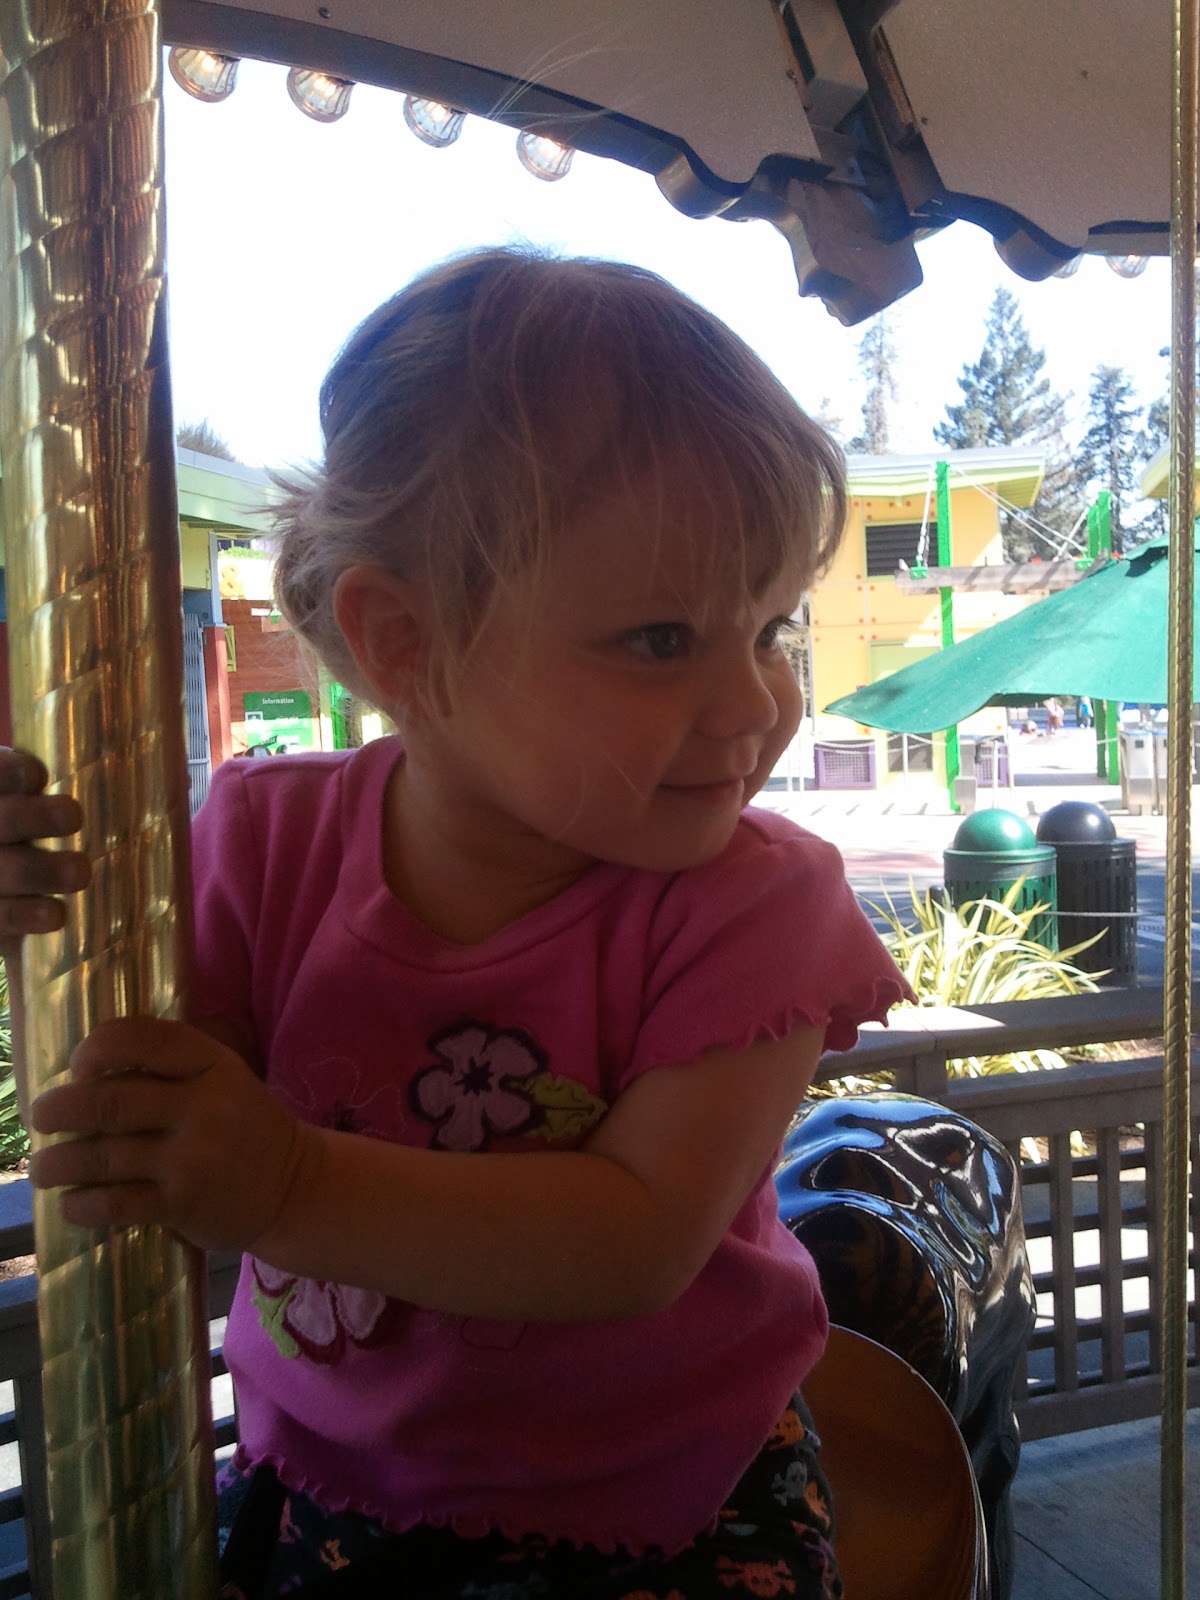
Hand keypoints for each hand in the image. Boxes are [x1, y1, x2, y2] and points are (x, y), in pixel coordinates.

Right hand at [0, 749, 89, 942]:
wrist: (20, 891)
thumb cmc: (59, 835)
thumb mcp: (63, 804)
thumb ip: (97, 787)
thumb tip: (174, 770)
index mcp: (2, 794)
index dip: (10, 772)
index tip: (37, 775)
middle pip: (1, 821)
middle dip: (32, 817)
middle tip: (72, 815)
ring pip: (2, 871)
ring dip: (39, 871)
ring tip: (79, 873)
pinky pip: (1, 917)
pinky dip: (24, 916)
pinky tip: (55, 916)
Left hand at [29, 1017, 311, 1252]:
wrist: (294, 1187)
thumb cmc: (244, 1126)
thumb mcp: (222, 1078)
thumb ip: (170, 1067)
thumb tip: (87, 1070)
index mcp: (212, 1064)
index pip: (144, 1039)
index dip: (98, 1048)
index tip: (77, 1066)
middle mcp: (203, 1106)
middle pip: (110, 1102)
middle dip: (60, 1109)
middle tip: (40, 1117)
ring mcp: (193, 1158)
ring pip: (104, 1156)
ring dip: (59, 1163)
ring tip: (41, 1168)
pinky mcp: (184, 1204)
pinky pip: (116, 1203)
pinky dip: (83, 1204)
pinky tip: (70, 1204)